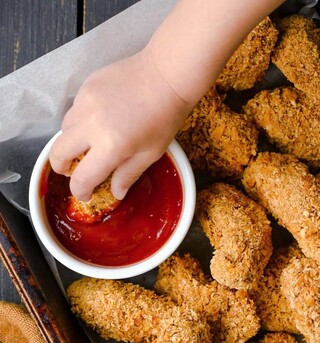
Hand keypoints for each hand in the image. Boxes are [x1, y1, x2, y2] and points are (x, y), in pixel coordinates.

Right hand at [49, 48, 191, 200]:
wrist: (166, 76)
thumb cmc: (164, 118)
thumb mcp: (150, 153)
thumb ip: (128, 174)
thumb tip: (115, 193)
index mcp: (110, 147)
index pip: (82, 178)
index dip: (81, 191)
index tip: (86, 194)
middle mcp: (90, 125)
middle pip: (58, 153)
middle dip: (61, 167)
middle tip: (72, 171)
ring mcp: (85, 102)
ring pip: (64, 129)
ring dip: (71, 142)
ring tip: (88, 145)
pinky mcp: (86, 86)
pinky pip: (74, 109)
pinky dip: (80, 120)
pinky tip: (99, 120)